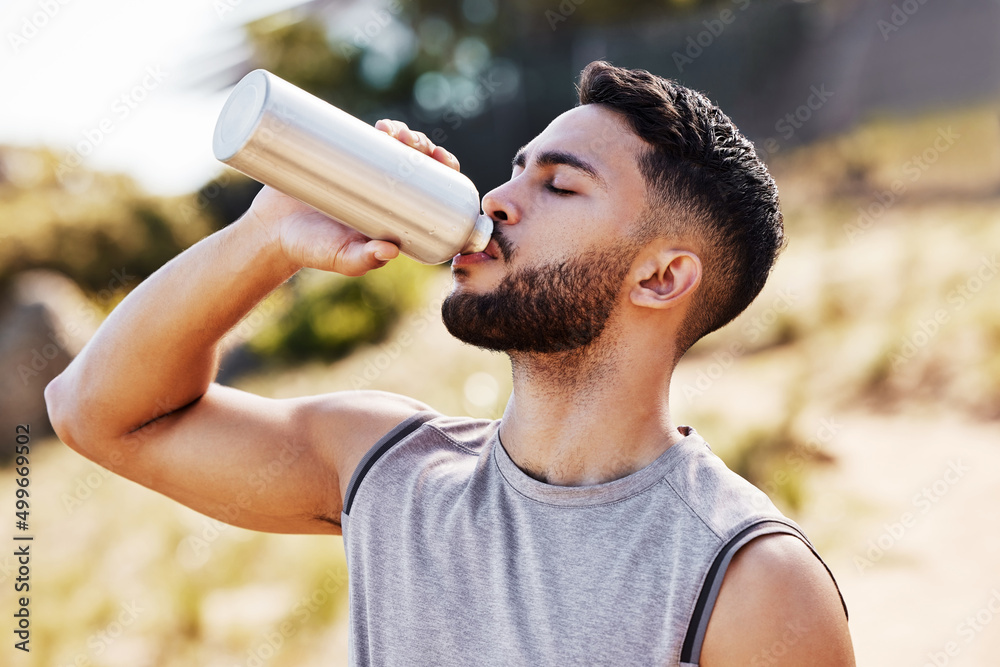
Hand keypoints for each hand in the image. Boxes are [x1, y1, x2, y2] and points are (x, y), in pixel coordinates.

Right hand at [244, 120, 460, 275]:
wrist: (270, 232)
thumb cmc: (310, 250)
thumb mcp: (340, 258)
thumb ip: (363, 260)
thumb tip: (391, 251)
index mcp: (396, 214)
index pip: (433, 189)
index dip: (444, 170)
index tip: (444, 160)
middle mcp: (384, 191)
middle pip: (416, 163)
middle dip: (423, 147)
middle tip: (414, 143)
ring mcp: (363, 172)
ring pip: (393, 146)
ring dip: (404, 134)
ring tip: (395, 132)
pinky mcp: (340, 156)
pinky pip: (365, 138)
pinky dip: (379, 129)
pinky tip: (384, 126)